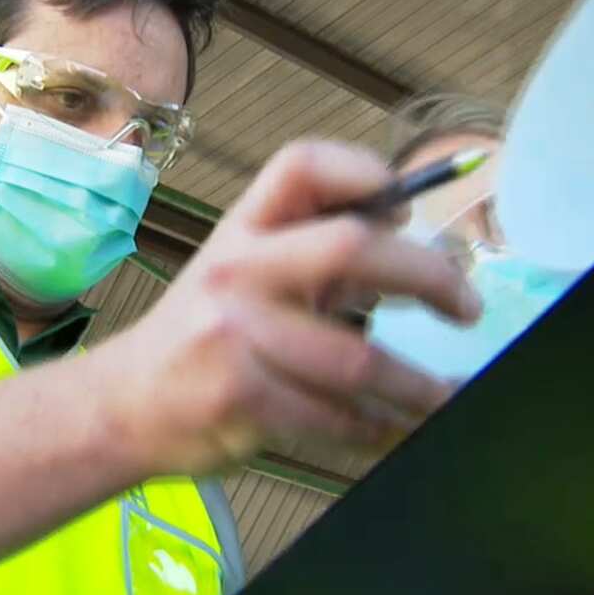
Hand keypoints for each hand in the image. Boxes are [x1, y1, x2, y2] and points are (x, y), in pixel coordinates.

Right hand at [99, 141, 480, 476]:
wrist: (125, 404)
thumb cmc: (202, 333)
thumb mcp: (242, 271)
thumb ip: (311, 247)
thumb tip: (400, 220)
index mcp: (241, 229)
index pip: (300, 166)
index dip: (362, 170)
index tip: (407, 206)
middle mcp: (235, 271)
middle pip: (351, 248)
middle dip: (430, 277)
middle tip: (468, 306)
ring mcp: (235, 336)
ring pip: (359, 359)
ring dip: (420, 385)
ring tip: (447, 394)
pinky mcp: (241, 400)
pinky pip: (337, 417)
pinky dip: (378, 428)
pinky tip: (391, 428)